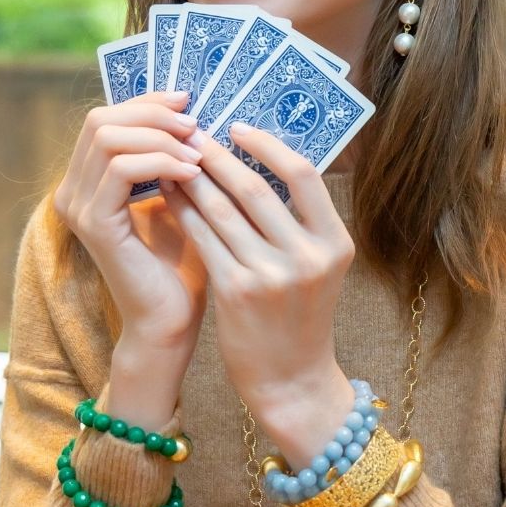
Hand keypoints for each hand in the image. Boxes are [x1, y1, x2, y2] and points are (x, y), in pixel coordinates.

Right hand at [52, 91, 210, 368]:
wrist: (172, 321)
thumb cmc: (183, 264)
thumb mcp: (181, 198)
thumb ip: (175, 159)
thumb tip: (195, 112)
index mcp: (89, 180)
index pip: (107, 117)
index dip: (147, 102)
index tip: (189, 101)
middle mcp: (73, 190)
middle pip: (101, 119)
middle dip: (153, 114)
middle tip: (195, 125)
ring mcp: (78, 207)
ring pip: (108, 137)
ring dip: (160, 137)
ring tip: (198, 152)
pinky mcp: (94, 224)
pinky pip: (120, 168)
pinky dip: (159, 161)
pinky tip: (192, 171)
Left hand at [160, 123, 354, 435]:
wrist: (291, 379)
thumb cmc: (301, 317)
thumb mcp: (317, 266)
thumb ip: (297, 222)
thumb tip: (258, 162)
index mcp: (335, 243)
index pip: (304, 175)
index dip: (268, 146)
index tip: (239, 127)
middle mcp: (307, 257)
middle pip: (257, 188)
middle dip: (220, 156)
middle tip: (195, 133)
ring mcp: (272, 276)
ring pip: (223, 210)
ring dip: (195, 178)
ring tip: (176, 157)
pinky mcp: (237, 293)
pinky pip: (204, 239)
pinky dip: (185, 211)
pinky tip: (170, 195)